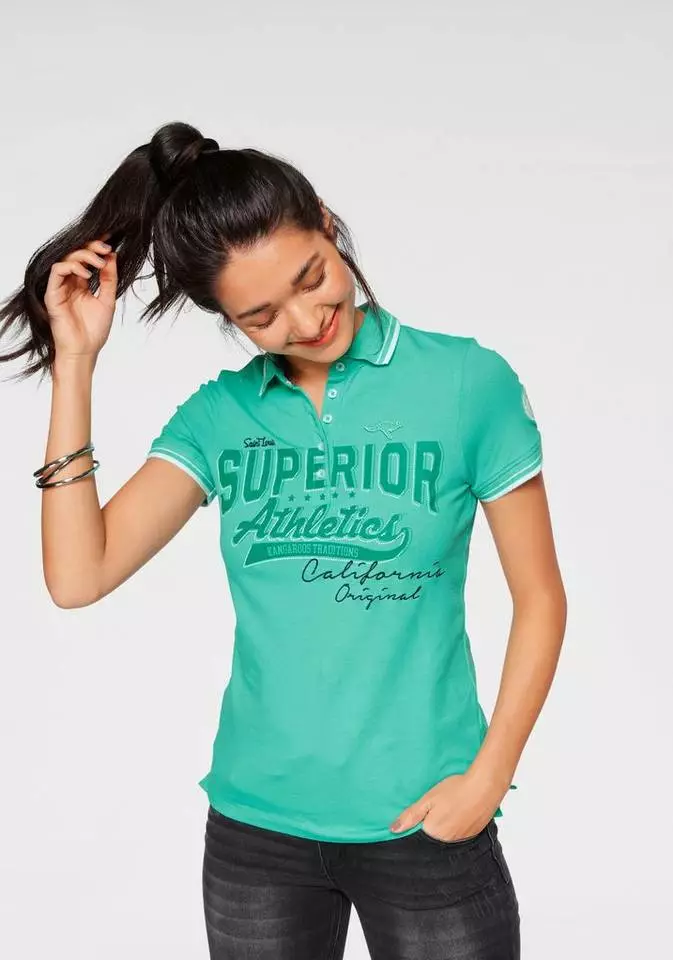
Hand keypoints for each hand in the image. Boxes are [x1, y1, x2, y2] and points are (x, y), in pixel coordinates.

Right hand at [44, 234, 117, 360]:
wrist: (85, 350)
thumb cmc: (94, 330)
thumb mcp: (108, 300)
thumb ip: (109, 279)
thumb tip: (113, 256)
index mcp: (82, 284)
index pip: (86, 260)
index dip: (96, 248)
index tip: (111, 241)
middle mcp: (70, 283)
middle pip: (75, 255)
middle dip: (91, 248)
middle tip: (106, 249)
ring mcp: (60, 287)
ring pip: (66, 259)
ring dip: (83, 256)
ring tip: (99, 263)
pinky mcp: (52, 294)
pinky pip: (57, 271)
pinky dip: (72, 267)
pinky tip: (86, 274)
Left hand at [389, 771, 503, 840]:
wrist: (485, 786)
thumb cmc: (456, 790)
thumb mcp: (428, 799)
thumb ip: (411, 816)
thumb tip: (393, 829)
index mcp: (433, 833)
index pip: (419, 837)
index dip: (418, 825)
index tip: (421, 815)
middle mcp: (447, 841)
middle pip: (433, 838)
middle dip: (431, 826)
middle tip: (437, 809)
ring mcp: (461, 840)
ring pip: (446, 837)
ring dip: (445, 826)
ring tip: (448, 810)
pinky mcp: (473, 835)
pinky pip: (459, 835)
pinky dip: (457, 826)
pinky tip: (458, 813)